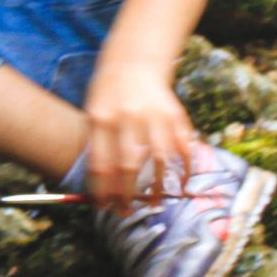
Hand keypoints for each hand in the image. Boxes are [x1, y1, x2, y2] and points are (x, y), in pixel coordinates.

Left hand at [79, 66, 204, 213]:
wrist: (133, 65)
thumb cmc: (108, 96)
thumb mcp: (93, 114)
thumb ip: (97, 147)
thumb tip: (101, 190)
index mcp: (102, 118)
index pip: (101, 164)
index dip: (103, 190)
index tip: (105, 208)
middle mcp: (128, 118)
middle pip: (128, 166)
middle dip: (127, 195)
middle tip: (127, 211)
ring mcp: (154, 116)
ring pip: (158, 160)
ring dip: (158, 187)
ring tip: (155, 203)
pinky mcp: (175, 115)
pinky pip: (183, 148)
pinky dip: (184, 169)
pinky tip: (180, 184)